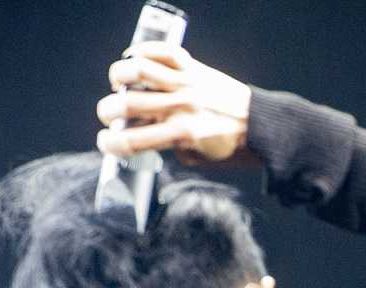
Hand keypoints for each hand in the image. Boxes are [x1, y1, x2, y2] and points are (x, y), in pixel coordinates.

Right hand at [96, 42, 255, 166]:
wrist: (260, 126)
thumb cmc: (228, 146)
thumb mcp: (195, 158)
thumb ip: (167, 146)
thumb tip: (141, 131)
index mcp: (181, 134)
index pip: (132, 140)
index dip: (109, 143)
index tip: (105, 142)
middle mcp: (180, 106)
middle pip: (127, 104)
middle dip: (107, 111)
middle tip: (110, 114)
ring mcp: (187, 83)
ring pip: (138, 69)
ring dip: (118, 76)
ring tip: (118, 83)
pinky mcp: (194, 67)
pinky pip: (162, 51)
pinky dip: (142, 51)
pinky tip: (135, 59)